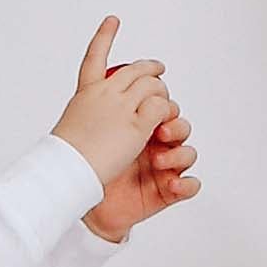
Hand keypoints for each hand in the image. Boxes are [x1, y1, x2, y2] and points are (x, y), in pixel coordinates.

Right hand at [55, 17, 171, 191]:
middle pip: (135, 70)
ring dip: (161, 91)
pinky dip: (165, 111)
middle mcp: (105, 94)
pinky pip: (161, 107)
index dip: (104, 37)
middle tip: (158, 69)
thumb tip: (89, 122)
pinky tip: (163, 121)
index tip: (112, 20)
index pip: (95, 58)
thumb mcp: (71, 127)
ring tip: (164, 101)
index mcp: (86, 94)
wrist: (67, 169)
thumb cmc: (64, 157)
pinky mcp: (138, 124)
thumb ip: (86, 118)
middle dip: (150, 68)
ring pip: (152, 85)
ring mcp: (122, 107)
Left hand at [88, 96, 198, 241]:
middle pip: (179, 125)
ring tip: (157, 160)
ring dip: (178, 153)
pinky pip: (189, 185)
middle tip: (160, 130)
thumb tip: (139, 70)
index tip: (155, 100)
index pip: (161, 103)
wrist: (78, 196)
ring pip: (187, 152)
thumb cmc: (87, 160)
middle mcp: (150, 142)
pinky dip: (186, 184)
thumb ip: (122, 96)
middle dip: (175, 124)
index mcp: (136, 122)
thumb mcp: (101, 120)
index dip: (163, 100)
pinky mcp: (164, 190)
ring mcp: (159, 166)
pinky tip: (172, 183)